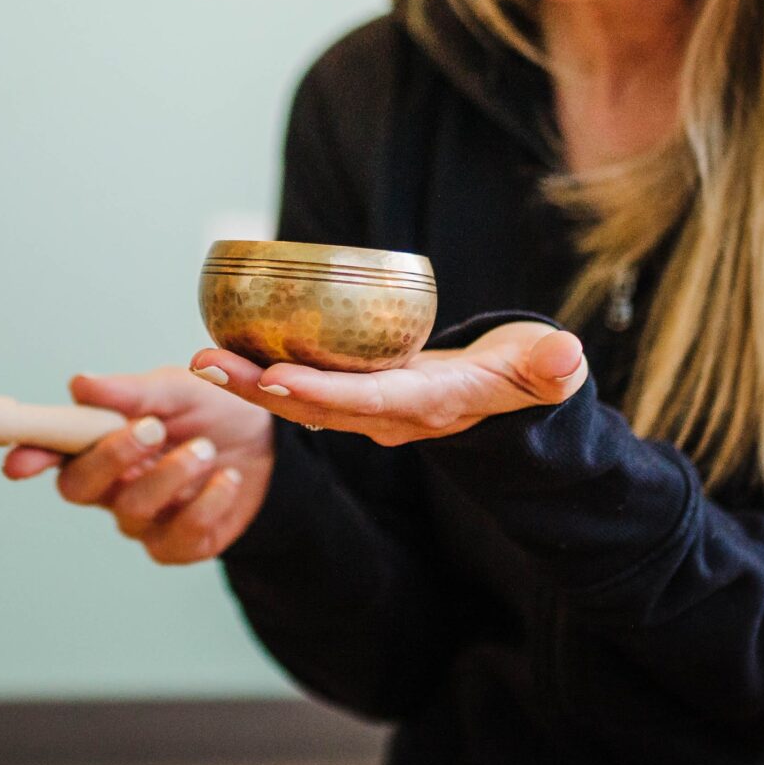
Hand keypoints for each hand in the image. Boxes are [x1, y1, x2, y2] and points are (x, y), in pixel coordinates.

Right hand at [1, 367, 274, 564]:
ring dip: (168, 477)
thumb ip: (133, 391)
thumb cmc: (214, 410)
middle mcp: (112, 483)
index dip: (31, 456)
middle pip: (79, 487)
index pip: (53, 451)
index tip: (18, 464)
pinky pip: (177, 537)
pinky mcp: (179, 545)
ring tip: (206, 449)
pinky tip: (227, 480)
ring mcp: (143, 518)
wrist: (274, 444)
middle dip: (110, 457)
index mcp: (100, 441)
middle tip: (151, 428)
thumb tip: (80, 384)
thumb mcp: (180, 388)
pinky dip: (205, 506)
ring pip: (130, 511)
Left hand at [190, 319, 587, 446]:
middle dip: (259, 388)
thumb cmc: (526, 374)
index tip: (279, 377)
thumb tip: (565, 357)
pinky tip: (222, 348)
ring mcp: (365, 410)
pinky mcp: (353, 395)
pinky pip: (298, 385)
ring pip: (296, 400)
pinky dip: (259, 372)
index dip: (323, 392)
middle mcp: (386, 416)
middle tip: (205, 365)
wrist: (510, 398)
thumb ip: (550, 366)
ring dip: (245, 382)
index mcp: (425, 407)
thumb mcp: (543, 369)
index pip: (368, 401)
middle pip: (313, 406)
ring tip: (198, 360)